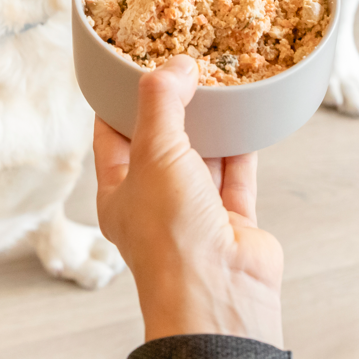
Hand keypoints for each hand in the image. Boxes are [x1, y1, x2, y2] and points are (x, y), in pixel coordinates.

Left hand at [94, 56, 284, 345]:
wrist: (220, 295)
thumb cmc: (170, 236)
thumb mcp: (154, 154)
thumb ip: (161, 103)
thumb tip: (175, 65)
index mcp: (119, 191)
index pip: (111, 133)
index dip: (120, 97)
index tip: (135, 63)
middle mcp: (155, 201)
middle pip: (162, 142)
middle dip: (174, 106)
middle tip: (185, 64)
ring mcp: (195, 212)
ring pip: (202, 156)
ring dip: (211, 123)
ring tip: (219, 81)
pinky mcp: (233, 220)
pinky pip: (237, 174)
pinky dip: (242, 146)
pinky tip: (247, 116)